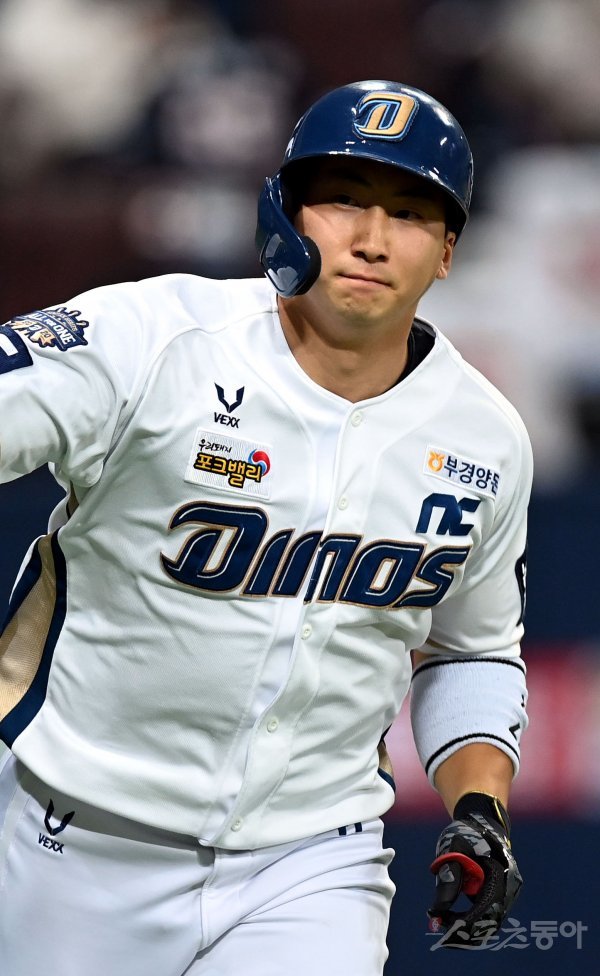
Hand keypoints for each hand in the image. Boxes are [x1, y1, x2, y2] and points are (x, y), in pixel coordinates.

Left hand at [428, 792, 522, 946]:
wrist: (482, 821)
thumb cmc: (467, 832)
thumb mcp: (453, 850)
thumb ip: (448, 880)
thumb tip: (437, 911)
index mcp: (501, 872)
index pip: (486, 907)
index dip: (466, 921)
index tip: (444, 926)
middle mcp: (510, 885)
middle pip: (492, 920)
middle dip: (467, 929)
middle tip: (442, 930)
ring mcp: (509, 890)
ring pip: (491, 919)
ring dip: (469, 925)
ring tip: (445, 922)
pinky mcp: (503, 892)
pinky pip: (490, 912)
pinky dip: (474, 917)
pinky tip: (455, 916)